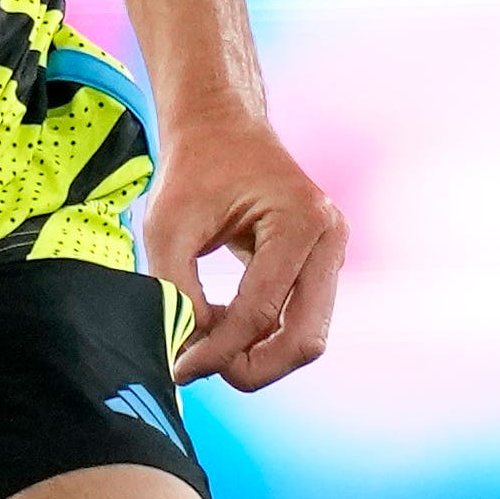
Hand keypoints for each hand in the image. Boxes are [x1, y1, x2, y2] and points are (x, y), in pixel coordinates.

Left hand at [144, 116, 343, 391]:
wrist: (221, 128)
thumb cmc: (194, 168)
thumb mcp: (167, 226)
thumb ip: (175, 289)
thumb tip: (188, 350)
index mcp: (301, 220)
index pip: (261, 311)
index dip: (219, 350)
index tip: (179, 368)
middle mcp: (329, 239)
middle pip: (305, 339)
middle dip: (251, 367)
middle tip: (199, 369)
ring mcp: (332, 255)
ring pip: (307, 338)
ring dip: (258, 356)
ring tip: (207, 347)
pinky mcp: (321, 267)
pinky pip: (299, 321)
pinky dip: (262, 337)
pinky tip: (222, 328)